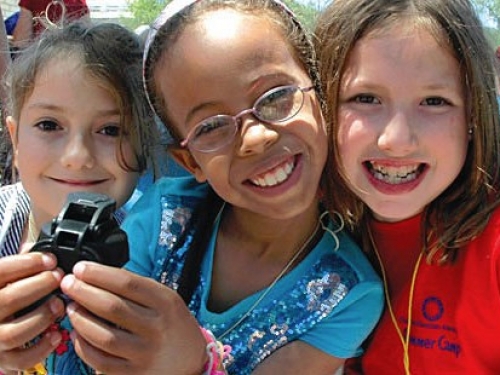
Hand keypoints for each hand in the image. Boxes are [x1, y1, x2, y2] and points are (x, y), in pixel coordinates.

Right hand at [0, 252, 64, 371]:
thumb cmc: (7, 294)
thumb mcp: (7, 276)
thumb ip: (21, 262)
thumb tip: (41, 246)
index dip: (26, 263)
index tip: (50, 259)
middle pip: (7, 299)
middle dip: (39, 286)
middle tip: (59, 278)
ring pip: (13, 333)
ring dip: (41, 317)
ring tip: (59, 304)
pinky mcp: (4, 360)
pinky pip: (21, 360)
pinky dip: (41, 348)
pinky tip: (57, 334)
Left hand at [61, 262, 207, 374]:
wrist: (191, 361)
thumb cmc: (173, 324)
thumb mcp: (166, 299)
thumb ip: (138, 289)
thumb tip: (97, 276)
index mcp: (166, 303)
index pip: (127, 283)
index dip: (99, 274)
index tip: (80, 269)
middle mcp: (157, 327)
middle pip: (112, 307)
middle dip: (83, 292)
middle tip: (68, 284)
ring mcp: (145, 353)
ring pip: (102, 336)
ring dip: (80, 319)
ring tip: (71, 308)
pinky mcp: (134, 374)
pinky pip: (100, 361)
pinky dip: (84, 346)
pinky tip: (78, 333)